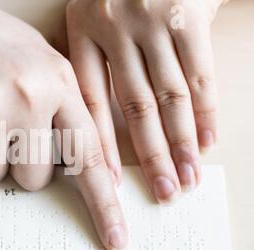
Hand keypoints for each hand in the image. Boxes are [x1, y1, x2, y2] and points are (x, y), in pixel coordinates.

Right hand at [0, 0, 127, 249]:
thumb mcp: (37, 57)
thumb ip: (61, 102)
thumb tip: (74, 155)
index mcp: (59, 82)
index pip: (88, 154)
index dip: (104, 202)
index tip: (114, 239)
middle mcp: (32, 96)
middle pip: (36, 179)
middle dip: (18, 168)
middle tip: (2, 136)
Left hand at [65, 0, 223, 202]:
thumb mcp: (96, 12)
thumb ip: (98, 59)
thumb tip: (108, 114)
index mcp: (83, 30)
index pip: (89, 101)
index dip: (100, 145)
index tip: (107, 181)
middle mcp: (115, 27)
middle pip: (134, 106)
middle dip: (150, 155)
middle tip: (162, 191)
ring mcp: (153, 21)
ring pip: (168, 95)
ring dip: (180, 142)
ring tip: (187, 176)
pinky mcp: (189, 14)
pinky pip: (199, 74)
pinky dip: (205, 111)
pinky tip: (206, 141)